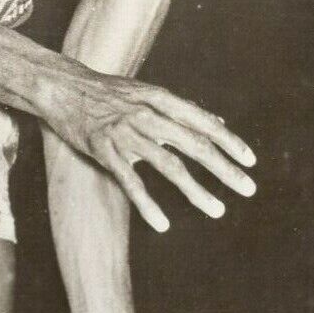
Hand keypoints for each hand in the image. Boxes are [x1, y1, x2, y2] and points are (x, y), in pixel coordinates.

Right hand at [47, 66, 256, 232]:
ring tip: (218, 210)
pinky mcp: (105, 151)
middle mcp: (148, 115)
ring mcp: (127, 134)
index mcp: (162, 99)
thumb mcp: (148, 93)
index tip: (251, 161)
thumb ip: (184, 109)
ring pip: (170, 167)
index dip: (230, 143)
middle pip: (195, 145)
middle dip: (226, 170)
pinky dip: (148, 205)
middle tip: (249, 189)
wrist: (62, 87)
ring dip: (197, 191)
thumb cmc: (109, 92)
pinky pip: (131, 183)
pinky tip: (163, 225)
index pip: (204, 123)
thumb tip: (218, 121)